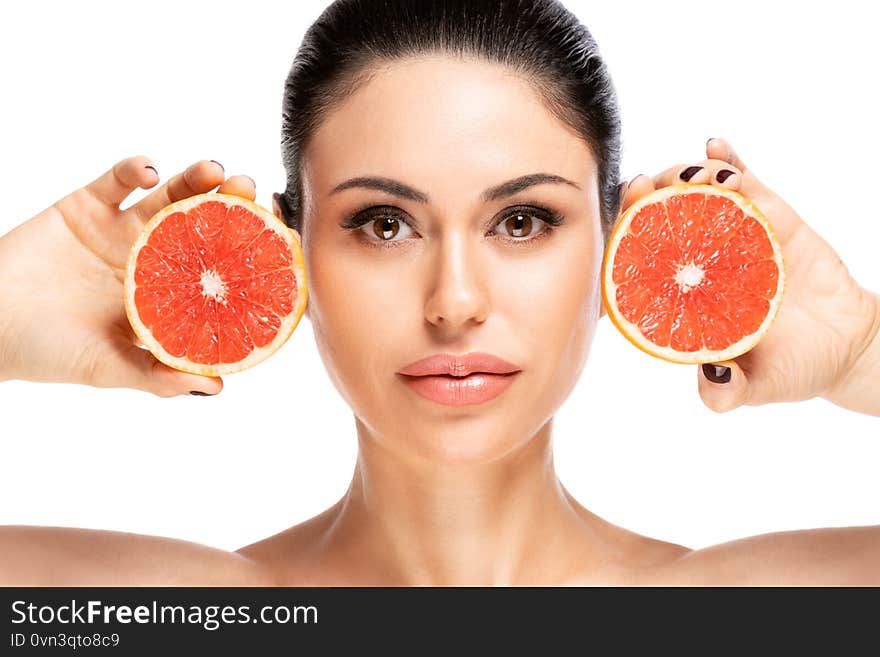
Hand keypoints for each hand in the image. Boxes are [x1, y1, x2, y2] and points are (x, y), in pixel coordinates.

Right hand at [0, 158, 256, 396]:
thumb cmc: (46, 353)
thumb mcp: (106, 367)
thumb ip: (157, 376)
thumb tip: (216, 386)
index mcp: (168, 295)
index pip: (220, 270)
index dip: (251, 254)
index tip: (282, 238)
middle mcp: (154, 257)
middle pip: (205, 225)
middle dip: (232, 205)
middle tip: (253, 191)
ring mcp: (122, 229)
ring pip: (170, 195)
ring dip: (195, 179)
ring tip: (215, 171)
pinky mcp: (87, 205)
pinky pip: (117, 179)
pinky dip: (134, 168)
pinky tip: (148, 171)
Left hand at [622, 138, 879, 413]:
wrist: (847, 349)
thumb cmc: (792, 368)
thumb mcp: (756, 389)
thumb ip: (728, 393)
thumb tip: (712, 377)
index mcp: (685, 299)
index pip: (640, 262)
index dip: (622, 239)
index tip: (613, 224)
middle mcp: (701, 262)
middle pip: (660, 218)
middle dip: (644, 197)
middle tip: (642, 186)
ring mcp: (734, 235)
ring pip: (698, 194)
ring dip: (684, 175)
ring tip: (688, 173)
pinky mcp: (772, 218)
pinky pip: (747, 183)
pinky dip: (730, 161)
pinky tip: (715, 144)